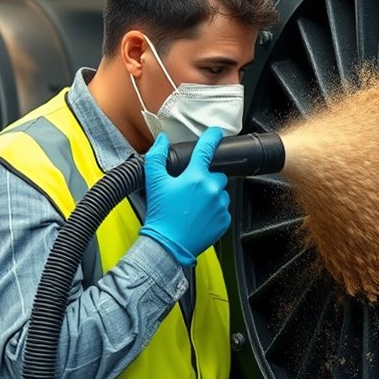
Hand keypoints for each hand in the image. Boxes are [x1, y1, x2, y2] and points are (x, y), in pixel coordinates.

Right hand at [139, 128, 231, 266]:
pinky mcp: (224, 220)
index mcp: (195, 176)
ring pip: (221, 192)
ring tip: (194, 206)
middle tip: (190, 190)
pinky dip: (214, 210)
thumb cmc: (161, 216)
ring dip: (211, 195)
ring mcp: (220, 205)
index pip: (207, 149)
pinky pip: (223, 209)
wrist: (168, 246)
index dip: (212, 137)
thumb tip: (162, 141)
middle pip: (217, 174)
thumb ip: (157, 157)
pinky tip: (200, 216)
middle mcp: (211, 189)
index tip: (216, 133)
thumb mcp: (154, 183)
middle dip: (206, 178)